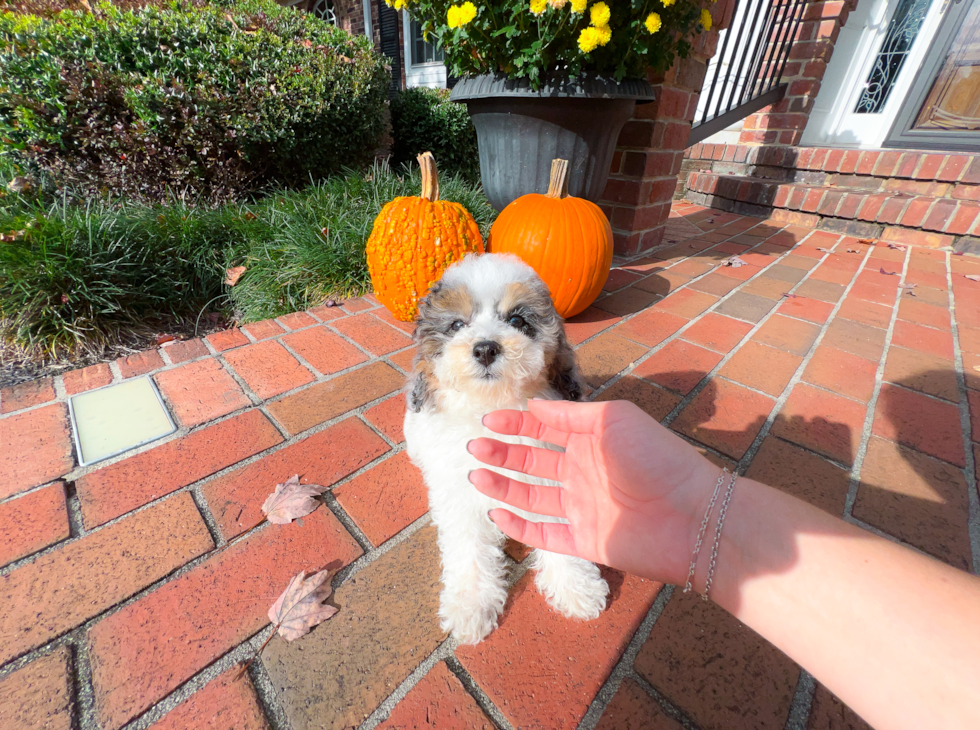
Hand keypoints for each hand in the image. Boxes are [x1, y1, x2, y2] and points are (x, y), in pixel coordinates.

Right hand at [467, 399, 719, 585]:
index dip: (515, 426)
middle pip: (532, 464)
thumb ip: (571, 415)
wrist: (693, 516)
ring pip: (531, 498)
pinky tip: (498, 511)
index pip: (544, 431)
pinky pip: (543, 535)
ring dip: (503, 486)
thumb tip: (533, 406)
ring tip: (477, 476)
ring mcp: (582, 510)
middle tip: (475, 448)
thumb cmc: (658, 458)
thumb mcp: (614, 420)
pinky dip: (519, 526)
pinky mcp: (584, 542)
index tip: (488, 421)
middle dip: (502, 455)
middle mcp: (583, 474)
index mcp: (590, 443)